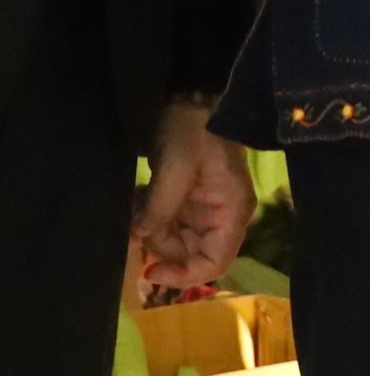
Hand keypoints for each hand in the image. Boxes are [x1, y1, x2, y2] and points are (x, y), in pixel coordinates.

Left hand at [128, 103, 250, 295]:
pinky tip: (140, 195)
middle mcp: (221, 217)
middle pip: (189, 254)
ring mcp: (203, 210)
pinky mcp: (186, 201)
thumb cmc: (192, 133)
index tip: (148, 269)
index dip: (184, 275)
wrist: (190, 100)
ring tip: (137, 200)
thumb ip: (159, 211)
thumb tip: (139, 241)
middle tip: (133, 226)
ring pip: (172, 240)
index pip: (215, 263)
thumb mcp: (175, 170)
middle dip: (158, 245)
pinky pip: (164, 224)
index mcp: (231, 213)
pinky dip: (147, 216)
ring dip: (148, 228)